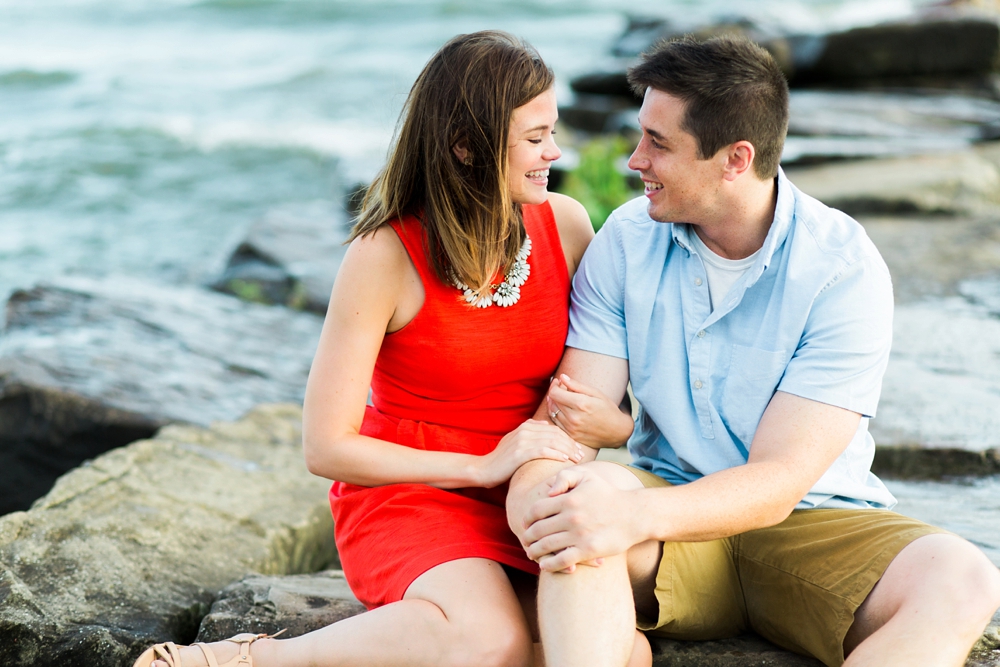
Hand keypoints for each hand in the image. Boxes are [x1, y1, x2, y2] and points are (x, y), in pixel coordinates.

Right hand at [476, 420, 584, 487]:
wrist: (483, 469)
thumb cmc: (502, 460)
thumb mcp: (515, 442)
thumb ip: (530, 434)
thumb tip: (546, 428)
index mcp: (526, 427)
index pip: (553, 429)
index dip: (567, 438)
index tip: (576, 448)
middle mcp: (525, 431)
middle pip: (555, 434)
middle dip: (570, 444)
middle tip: (581, 454)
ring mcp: (522, 440)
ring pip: (552, 441)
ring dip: (567, 450)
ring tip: (576, 458)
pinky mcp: (520, 452)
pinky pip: (543, 450)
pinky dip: (556, 454)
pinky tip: (564, 459)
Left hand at [521, 466, 640, 571]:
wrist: (634, 515)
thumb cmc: (609, 495)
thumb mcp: (588, 476)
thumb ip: (565, 477)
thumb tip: (548, 491)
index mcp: (567, 499)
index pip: (536, 510)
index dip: (527, 519)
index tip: (525, 524)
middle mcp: (570, 517)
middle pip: (538, 530)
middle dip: (527, 537)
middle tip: (525, 542)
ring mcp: (578, 534)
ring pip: (547, 546)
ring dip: (534, 552)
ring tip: (531, 554)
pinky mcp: (588, 550)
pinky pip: (562, 560)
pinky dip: (550, 565)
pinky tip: (544, 567)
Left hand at [546, 374, 633, 448]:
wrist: (617, 432)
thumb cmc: (609, 410)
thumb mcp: (596, 393)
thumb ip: (577, 385)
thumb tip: (562, 377)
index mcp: (581, 404)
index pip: (555, 393)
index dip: (554, 385)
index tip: (558, 382)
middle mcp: (574, 417)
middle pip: (552, 401)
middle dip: (554, 392)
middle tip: (560, 388)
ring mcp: (572, 428)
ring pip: (552, 412)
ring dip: (553, 403)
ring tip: (561, 398)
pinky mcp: (571, 436)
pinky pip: (556, 422)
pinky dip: (555, 413)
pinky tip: (562, 409)